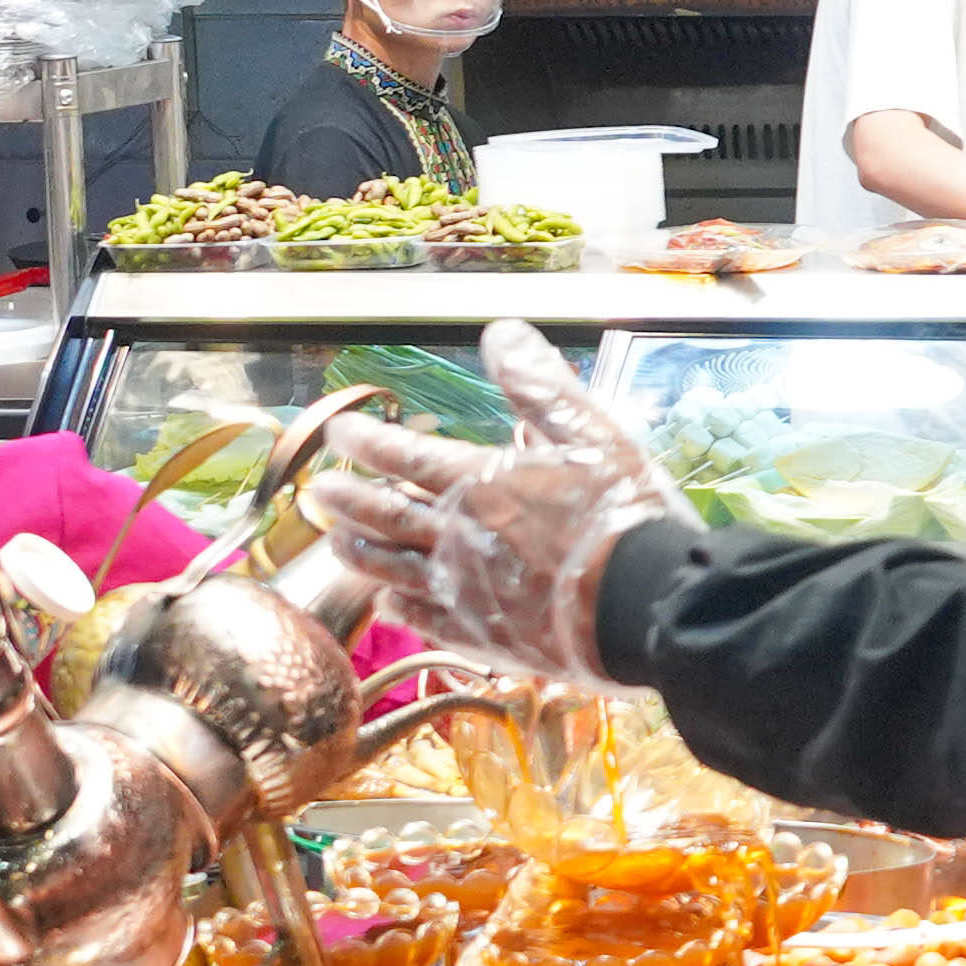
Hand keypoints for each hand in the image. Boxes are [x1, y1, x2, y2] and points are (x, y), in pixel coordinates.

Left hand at [305, 318, 695, 684]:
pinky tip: (388, 603)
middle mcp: (457, 535)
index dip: (366, 442)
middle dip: (347, 499)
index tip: (339, 433)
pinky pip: (424, 619)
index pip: (402, 455)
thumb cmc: (623, 512)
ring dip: (359, 551)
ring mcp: (463, 588)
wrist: (644, 603)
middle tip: (320, 491)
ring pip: (391, 567)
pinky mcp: (481, 632)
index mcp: (480, 482)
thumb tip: (500, 332)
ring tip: (335, 542)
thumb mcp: (592, 433)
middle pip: (384, 513)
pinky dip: (399, 607)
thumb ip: (539, 385)